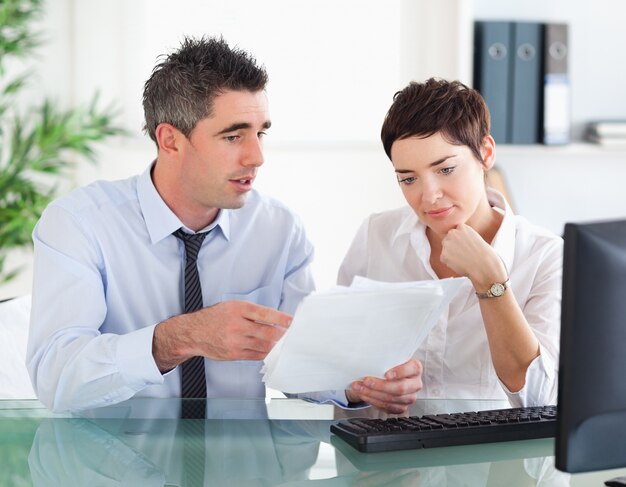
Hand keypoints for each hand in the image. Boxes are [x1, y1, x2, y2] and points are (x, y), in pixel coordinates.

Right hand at [153, 300, 291, 370]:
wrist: (193, 333)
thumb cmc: (215, 317)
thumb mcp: (232, 306)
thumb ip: (252, 312)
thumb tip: (275, 319)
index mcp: (238, 309)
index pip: (265, 314)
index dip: (281, 319)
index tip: (291, 321)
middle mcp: (237, 325)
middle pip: (266, 333)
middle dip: (282, 335)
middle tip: (292, 335)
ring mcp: (235, 342)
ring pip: (263, 346)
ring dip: (276, 346)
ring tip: (285, 344)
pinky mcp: (233, 354)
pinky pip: (256, 355)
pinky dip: (266, 353)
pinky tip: (272, 350)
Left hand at [346, 359, 422, 413]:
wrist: (386, 376)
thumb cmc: (388, 364)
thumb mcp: (390, 358)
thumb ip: (385, 357)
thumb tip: (369, 353)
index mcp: (415, 368)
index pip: (413, 369)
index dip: (400, 372)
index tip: (386, 374)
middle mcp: (415, 384)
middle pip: (401, 388)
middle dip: (380, 385)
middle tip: (366, 381)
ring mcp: (410, 397)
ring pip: (392, 399)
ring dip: (372, 394)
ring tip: (359, 388)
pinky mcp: (402, 407)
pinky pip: (387, 407)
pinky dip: (373, 401)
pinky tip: (364, 395)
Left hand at [439, 223, 506, 287]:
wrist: (484, 265)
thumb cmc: (484, 254)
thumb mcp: (475, 238)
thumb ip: (464, 237)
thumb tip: (457, 242)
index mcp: (462, 227)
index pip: (454, 233)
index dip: (459, 241)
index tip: (465, 246)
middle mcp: (452, 233)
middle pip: (447, 240)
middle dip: (452, 247)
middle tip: (463, 254)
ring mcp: (447, 244)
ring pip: (445, 250)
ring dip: (451, 255)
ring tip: (463, 259)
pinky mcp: (443, 255)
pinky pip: (444, 259)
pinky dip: (450, 263)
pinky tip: (460, 264)